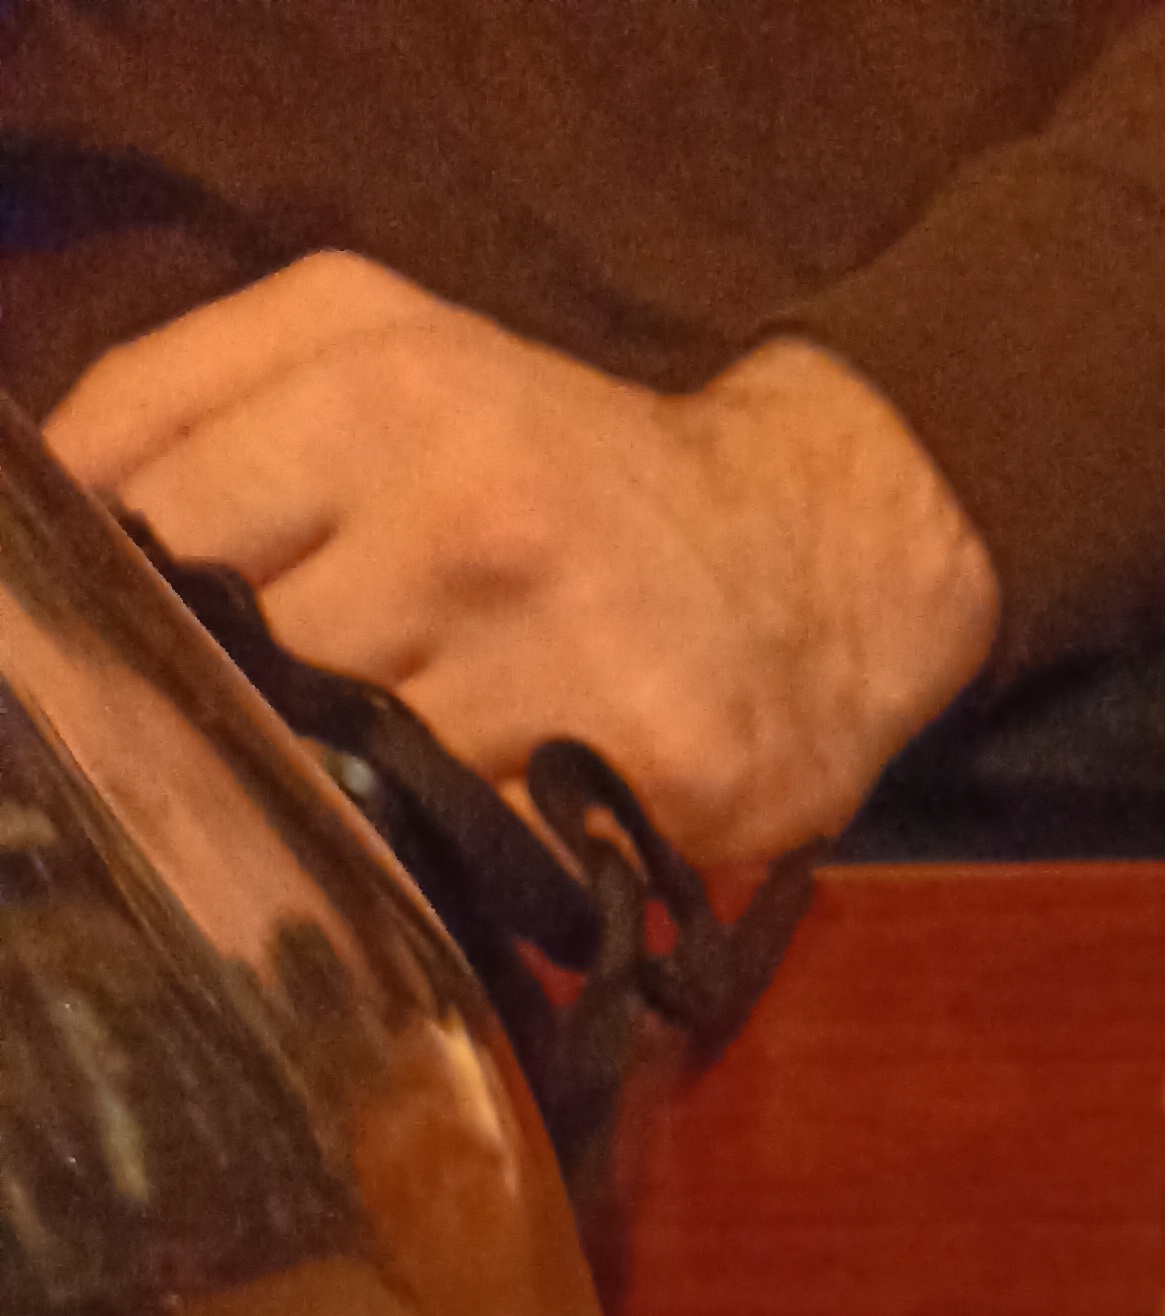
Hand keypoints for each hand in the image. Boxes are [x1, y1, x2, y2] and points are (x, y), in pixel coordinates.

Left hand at [45, 255, 1000, 859]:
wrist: (818, 556)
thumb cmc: (567, 465)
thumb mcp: (377, 348)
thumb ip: (191, 402)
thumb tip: (49, 511)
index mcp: (381, 373)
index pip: (160, 518)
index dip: (138, 608)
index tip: (154, 655)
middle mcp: (469, 494)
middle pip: (250, 661)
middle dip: (247, 709)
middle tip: (287, 728)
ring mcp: (560, 636)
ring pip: (355, 766)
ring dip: (351, 790)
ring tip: (397, 769)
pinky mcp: (643, 756)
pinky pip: (478, 845)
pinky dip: (457, 849)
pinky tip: (486, 816)